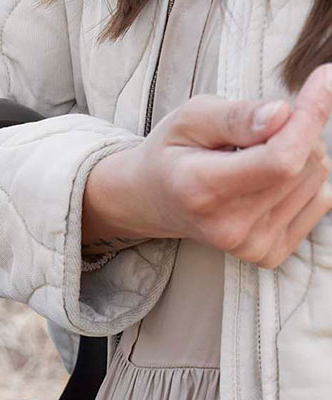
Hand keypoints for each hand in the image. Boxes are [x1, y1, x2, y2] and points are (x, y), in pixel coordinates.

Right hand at [82, 62, 331, 268]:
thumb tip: (281, 114)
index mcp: (202, 190)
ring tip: (258, 156)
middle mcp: (228, 226)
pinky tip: (270, 179)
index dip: (311, 116)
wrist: (150, 203)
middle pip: (304, 163)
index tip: (321, 79)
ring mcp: (250, 245)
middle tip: (261, 129)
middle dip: (297, 130)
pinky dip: (305, 180)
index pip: (281, 159)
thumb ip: (236, 116)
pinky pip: (321, 201)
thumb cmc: (171, 154)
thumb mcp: (190, 119)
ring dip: (301, 153)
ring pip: (317, 177)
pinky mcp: (268, 253)